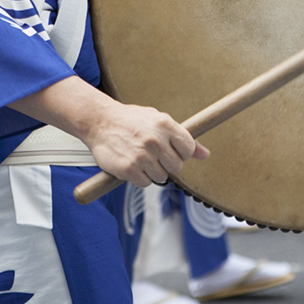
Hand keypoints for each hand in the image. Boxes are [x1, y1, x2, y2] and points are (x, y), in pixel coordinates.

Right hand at [84, 101, 208, 187]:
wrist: (99, 121)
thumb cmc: (130, 120)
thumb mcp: (159, 120)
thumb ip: (183, 138)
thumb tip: (205, 154)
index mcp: (165, 125)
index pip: (189, 150)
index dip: (181, 153)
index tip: (171, 151)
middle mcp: (155, 140)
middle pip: (177, 167)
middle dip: (167, 164)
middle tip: (153, 155)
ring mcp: (142, 155)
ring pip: (162, 177)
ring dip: (152, 172)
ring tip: (140, 158)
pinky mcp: (129, 169)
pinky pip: (145, 183)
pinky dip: (139, 178)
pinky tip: (132, 164)